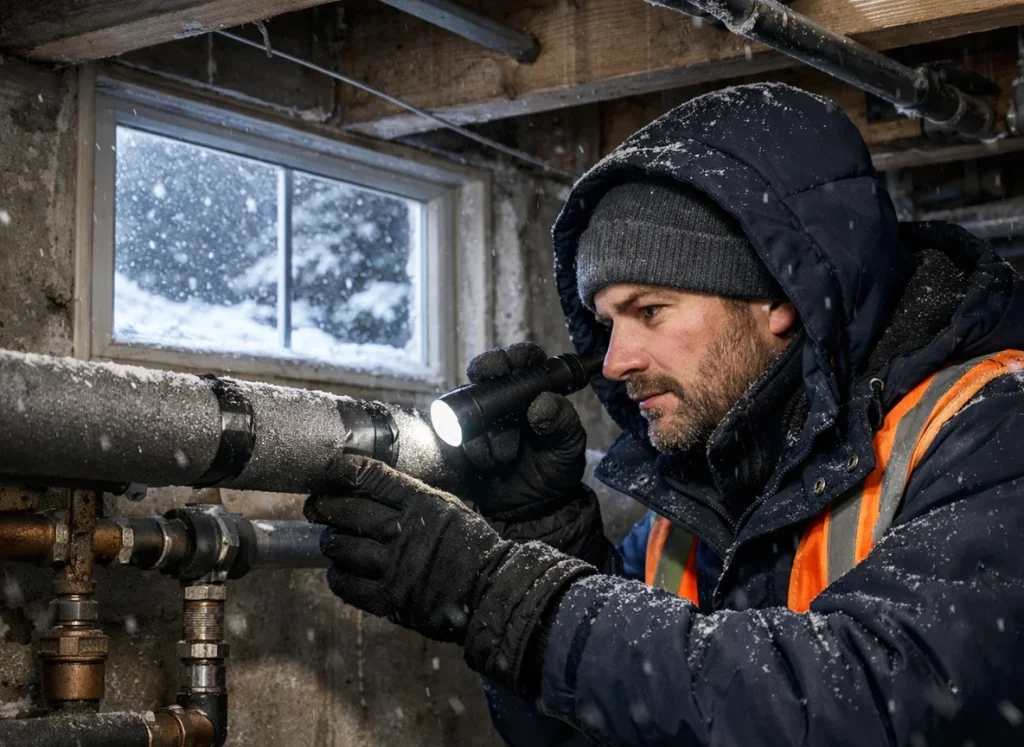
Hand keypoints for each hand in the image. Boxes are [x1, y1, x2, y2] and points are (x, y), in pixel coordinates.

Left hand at [305, 455, 510, 642]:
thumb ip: (414, 497)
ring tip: (331, 540)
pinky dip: (337, 576)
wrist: (490, 590)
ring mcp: (394, 566)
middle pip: (348, 511)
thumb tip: (375, 487)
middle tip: (316, 507)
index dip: (344, 473)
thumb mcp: (448, 508)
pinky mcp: (389, 599)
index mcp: (421, 503)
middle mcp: (403, 531)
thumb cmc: (472, 546)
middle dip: (325, 506)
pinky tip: (339, 571)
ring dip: (330, 542)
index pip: (372, 478)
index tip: (331, 474)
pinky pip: (348, 585)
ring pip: (342, 547)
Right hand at [461, 342, 586, 519]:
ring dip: (486, 429)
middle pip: (487, 370)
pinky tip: (488, 463)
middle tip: (487, 383)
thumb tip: (542, 402)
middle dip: (485, 373)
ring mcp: (480, 416)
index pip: (524, 361)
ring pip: (470, 402)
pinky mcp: (461, 436)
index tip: (509, 366)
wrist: (530, 510)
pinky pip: (455, 431)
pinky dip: (472, 447)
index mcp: (535, 391)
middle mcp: (505, 397)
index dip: (514, 356)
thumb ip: (563, 422)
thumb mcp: (568, 448)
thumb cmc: (554, 471)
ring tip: (505, 457)